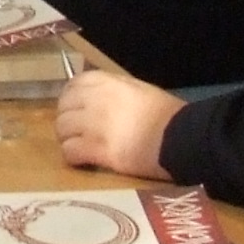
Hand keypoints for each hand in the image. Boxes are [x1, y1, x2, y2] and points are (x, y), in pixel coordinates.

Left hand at [56, 69, 181, 177]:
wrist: (181, 138)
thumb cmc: (168, 115)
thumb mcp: (140, 91)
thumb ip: (116, 92)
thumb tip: (100, 98)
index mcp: (108, 82)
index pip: (74, 84)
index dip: (70, 98)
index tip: (74, 108)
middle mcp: (96, 100)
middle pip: (63, 107)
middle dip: (66, 119)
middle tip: (74, 132)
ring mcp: (95, 124)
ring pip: (62, 130)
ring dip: (67, 139)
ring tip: (78, 147)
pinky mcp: (97, 149)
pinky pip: (70, 152)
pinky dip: (72, 157)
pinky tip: (82, 160)